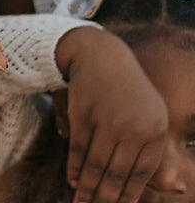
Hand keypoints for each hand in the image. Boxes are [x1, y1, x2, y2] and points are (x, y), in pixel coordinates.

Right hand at [56, 26, 167, 202]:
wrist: (101, 57)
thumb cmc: (129, 93)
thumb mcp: (152, 117)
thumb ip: (157, 152)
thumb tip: (172, 190)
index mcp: (156, 130)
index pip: (142, 173)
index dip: (128, 196)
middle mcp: (133, 127)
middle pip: (117, 173)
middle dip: (105, 198)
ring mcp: (106, 120)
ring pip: (96, 164)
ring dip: (87, 189)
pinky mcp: (83, 115)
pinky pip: (79, 149)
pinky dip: (75, 168)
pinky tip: (73, 181)